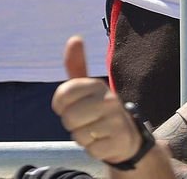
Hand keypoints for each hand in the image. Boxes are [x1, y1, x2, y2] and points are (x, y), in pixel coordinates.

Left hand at [54, 37, 176, 177]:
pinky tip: (102, 141)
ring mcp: (116, 120)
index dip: (59, 104)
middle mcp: (109, 99)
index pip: (63, 94)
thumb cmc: (99, 110)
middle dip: (72, 124)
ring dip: (82, 137)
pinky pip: (91, 149)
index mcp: (97, 85)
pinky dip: (93, 148)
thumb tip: (74, 38)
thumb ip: (77, 66)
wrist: (126, 135)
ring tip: (94, 130)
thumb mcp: (87, 88)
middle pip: (69, 117)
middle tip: (84, 120)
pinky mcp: (118, 141)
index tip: (69, 106)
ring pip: (79, 135)